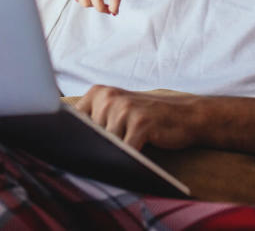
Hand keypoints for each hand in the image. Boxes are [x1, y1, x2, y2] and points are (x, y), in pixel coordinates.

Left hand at [75, 86, 199, 149]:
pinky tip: (134, 162)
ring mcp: (125, 108)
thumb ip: (94, 122)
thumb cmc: (148, 118)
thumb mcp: (118, 112)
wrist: (186, 115)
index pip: (72, 122)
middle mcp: (109, 96)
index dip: (73, 139)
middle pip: (88, 136)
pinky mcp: (140, 123)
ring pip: (106, 146)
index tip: (72, 152)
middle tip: (107, 157)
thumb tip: (68, 146)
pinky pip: (125, 151)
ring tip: (125, 157)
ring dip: (114, 156)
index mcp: (98, 92)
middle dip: (96, 150)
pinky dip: (128, 161)